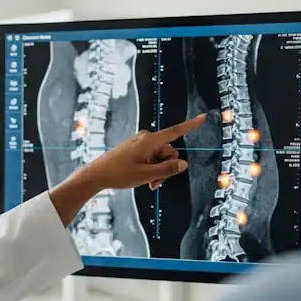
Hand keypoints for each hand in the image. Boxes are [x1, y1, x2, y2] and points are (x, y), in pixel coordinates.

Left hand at [78, 113, 205, 190]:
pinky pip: (150, 157)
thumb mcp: (147, 175)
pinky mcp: (134, 148)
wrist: (97, 175)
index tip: (202, 117)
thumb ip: (167, 169)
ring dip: (158, 170)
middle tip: (156, 183)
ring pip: (159, 156)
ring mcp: (139, 143)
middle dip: (166, 167)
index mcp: (149, 141)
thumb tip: (183, 164)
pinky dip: (150, 168)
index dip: (190, 125)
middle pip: (168, 151)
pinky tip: (143, 178)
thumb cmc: (118, 173)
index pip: (175, 131)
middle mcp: (145, 138)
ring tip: (148, 183)